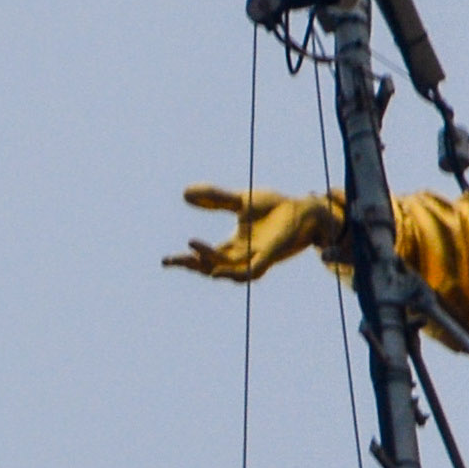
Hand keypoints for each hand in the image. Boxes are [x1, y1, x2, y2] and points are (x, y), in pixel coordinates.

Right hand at [169, 184, 337, 282]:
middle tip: (172, 259)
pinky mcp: (270, 254)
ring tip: (192, 254)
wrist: (303, 209)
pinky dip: (234, 273)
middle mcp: (241, 256)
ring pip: (227, 269)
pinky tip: (218, 272)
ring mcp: (255, 256)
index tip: (165, 261)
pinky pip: (250, 270)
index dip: (184, 260)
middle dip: (190, 265)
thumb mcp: (239, 200)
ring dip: (209, 263)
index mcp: (232, 246)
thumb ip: (214, 198)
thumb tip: (185, 193)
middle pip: (210, 267)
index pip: (204, 258)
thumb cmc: (275, 208)